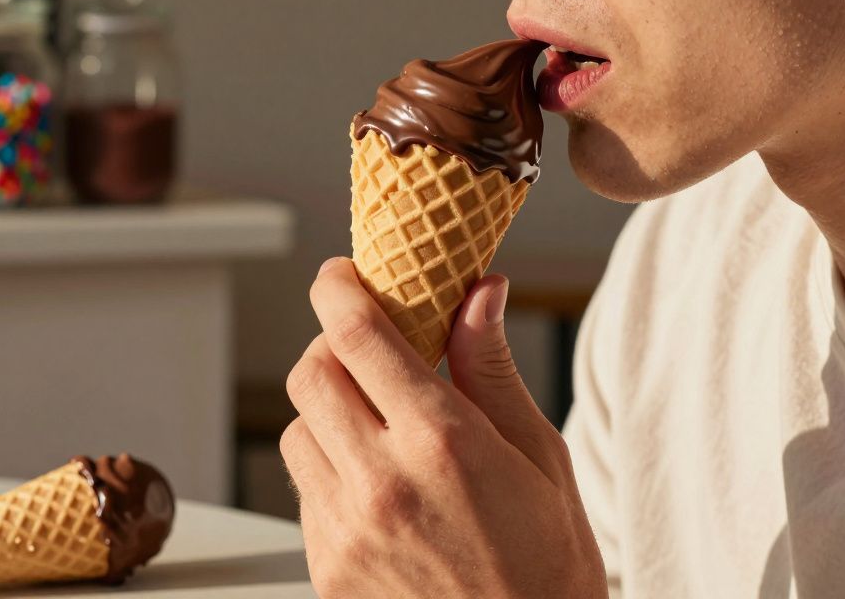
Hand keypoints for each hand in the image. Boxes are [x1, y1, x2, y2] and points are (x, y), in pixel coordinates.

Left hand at [280, 257, 606, 597]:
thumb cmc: (548, 566)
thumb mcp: (541, 457)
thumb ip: (492, 369)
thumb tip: (479, 293)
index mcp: (443, 443)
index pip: (357, 336)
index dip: (337, 290)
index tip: (340, 276)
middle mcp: (383, 483)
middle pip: (309, 374)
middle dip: (330, 347)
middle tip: (365, 350)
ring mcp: (347, 530)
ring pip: (296, 430)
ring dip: (327, 411)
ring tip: (376, 426)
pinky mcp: (327, 567)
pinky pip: (303, 490)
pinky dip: (329, 468)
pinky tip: (378, 483)